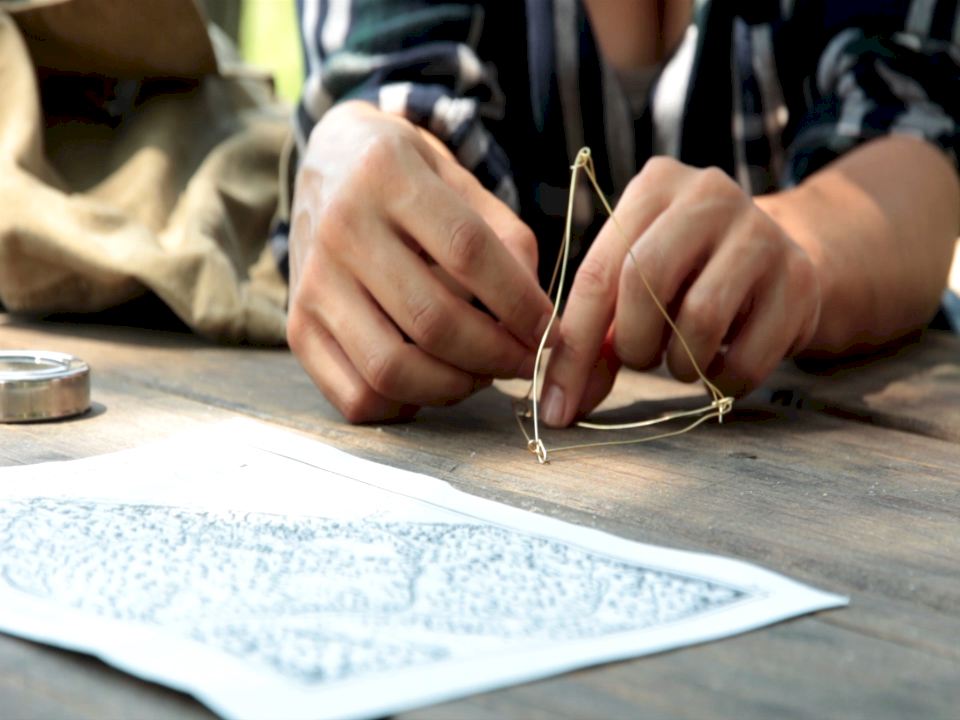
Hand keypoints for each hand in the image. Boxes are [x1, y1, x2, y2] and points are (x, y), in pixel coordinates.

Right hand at [288, 101, 554, 421]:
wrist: (328, 161)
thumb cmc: (407, 177)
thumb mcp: (461, 179)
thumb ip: (507, 241)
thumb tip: (535, 321)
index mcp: (387, 174)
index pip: (468, 252)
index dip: (520, 302)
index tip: (549, 330)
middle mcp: (340, 228)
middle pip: (432, 320)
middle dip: (496, 356)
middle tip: (524, 361)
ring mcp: (310, 283)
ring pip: (390, 369)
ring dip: (454, 387)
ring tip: (481, 374)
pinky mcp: (297, 327)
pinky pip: (355, 396)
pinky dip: (404, 407)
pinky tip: (429, 381)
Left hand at [540, 156, 820, 426]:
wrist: (778, 262)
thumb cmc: (687, 277)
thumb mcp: (634, 289)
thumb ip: (596, 337)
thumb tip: (563, 402)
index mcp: (654, 186)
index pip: (597, 274)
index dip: (573, 349)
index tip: (557, 406)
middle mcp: (708, 194)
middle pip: (644, 281)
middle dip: (633, 343)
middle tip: (643, 359)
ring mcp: (761, 231)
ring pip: (699, 318)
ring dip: (679, 363)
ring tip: (684, 359)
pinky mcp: (800, 278)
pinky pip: (748, 356)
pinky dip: (723, 381)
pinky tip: (722, 365)